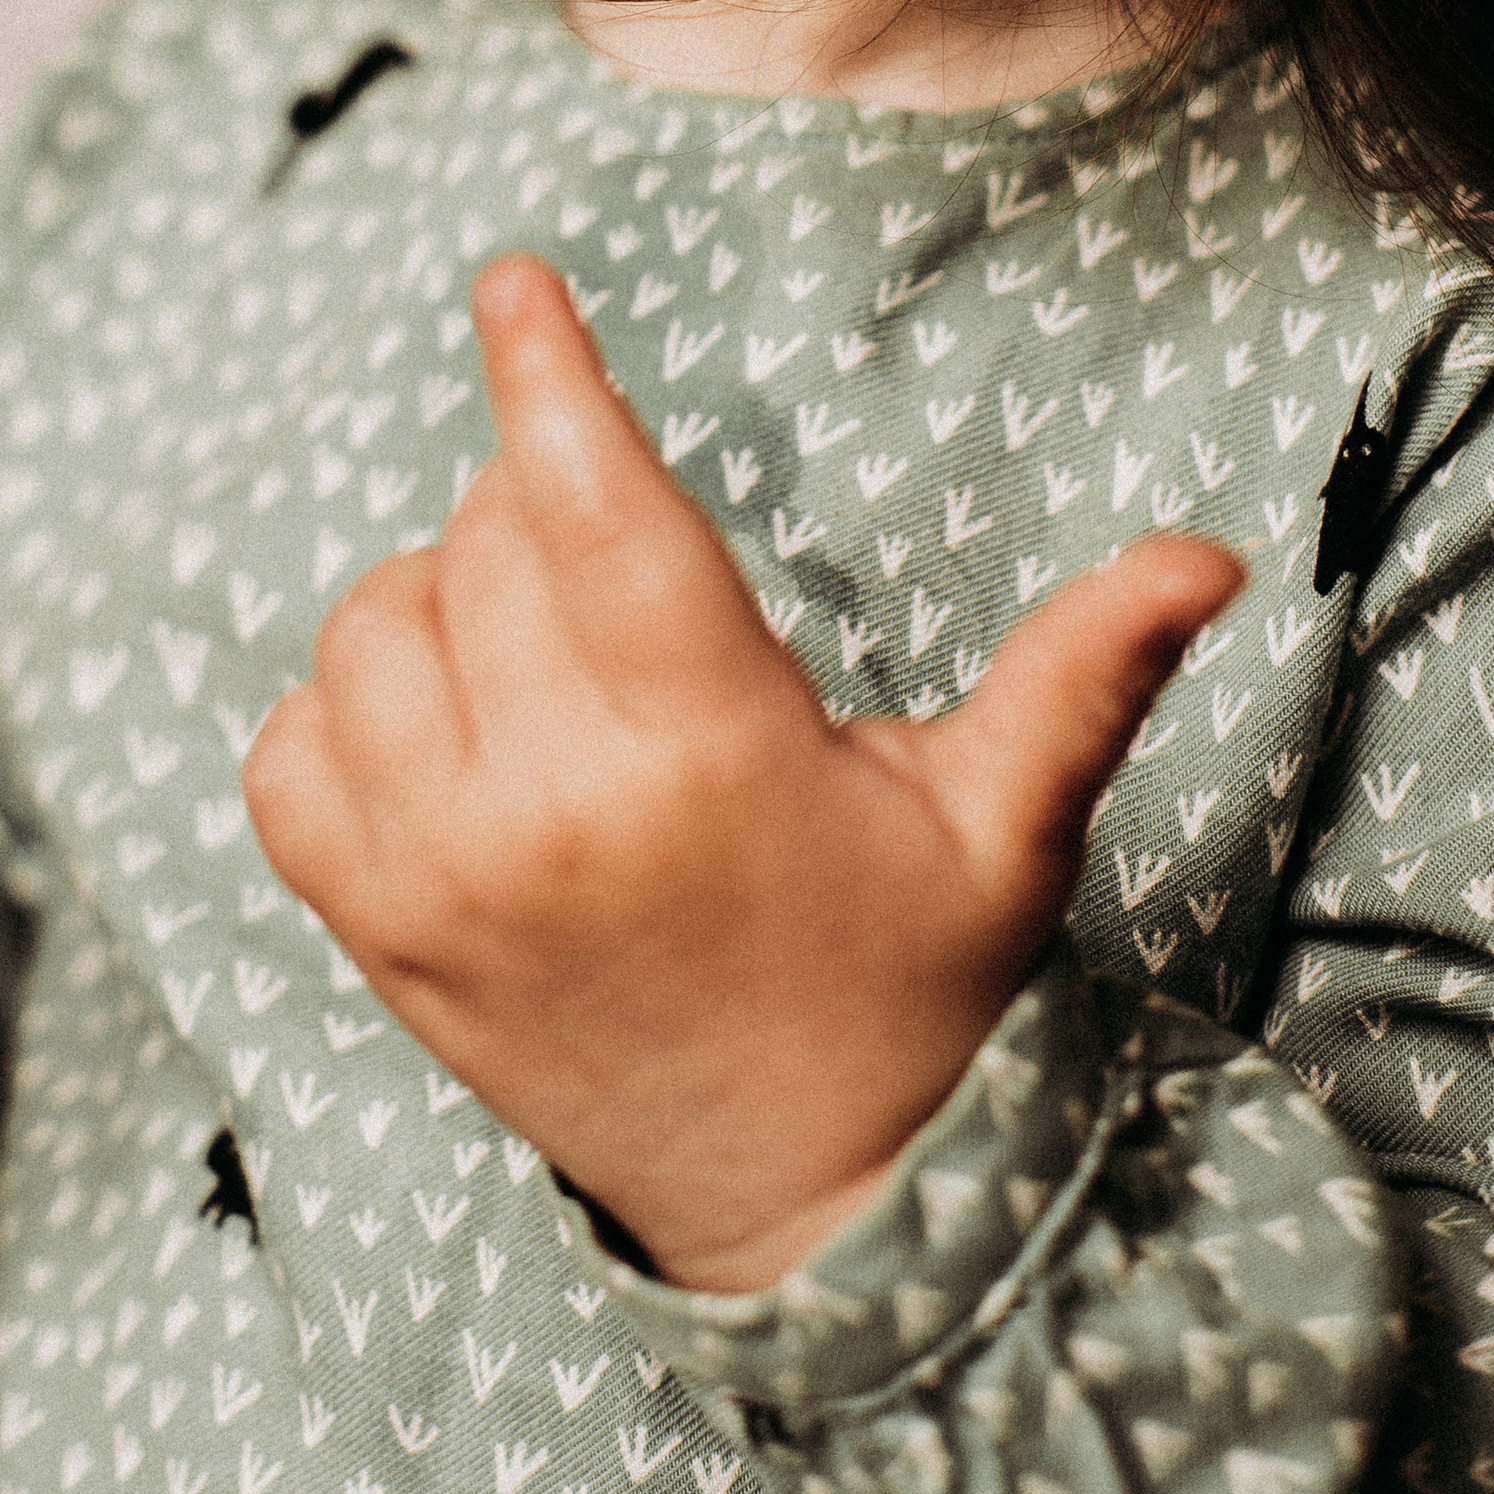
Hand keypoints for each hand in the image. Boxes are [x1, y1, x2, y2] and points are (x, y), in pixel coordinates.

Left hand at [245, 256, 1239, 1294]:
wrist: (811, 1214)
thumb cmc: (911, 983)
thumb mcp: (1002, 823)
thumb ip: (1083, 668)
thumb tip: (1209, 554)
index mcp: (710, 751)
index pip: (594, 507)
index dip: (548, 376)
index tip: (513, 280)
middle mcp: (553, 809)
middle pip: (480, 542)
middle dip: (541, 512)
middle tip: (626, 584)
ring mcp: (442, 879)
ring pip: (368, 627)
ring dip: (437, 604)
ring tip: (541, 656)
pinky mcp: (374, 938)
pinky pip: (284, 752)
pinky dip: (339, 714)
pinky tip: (439, 735)